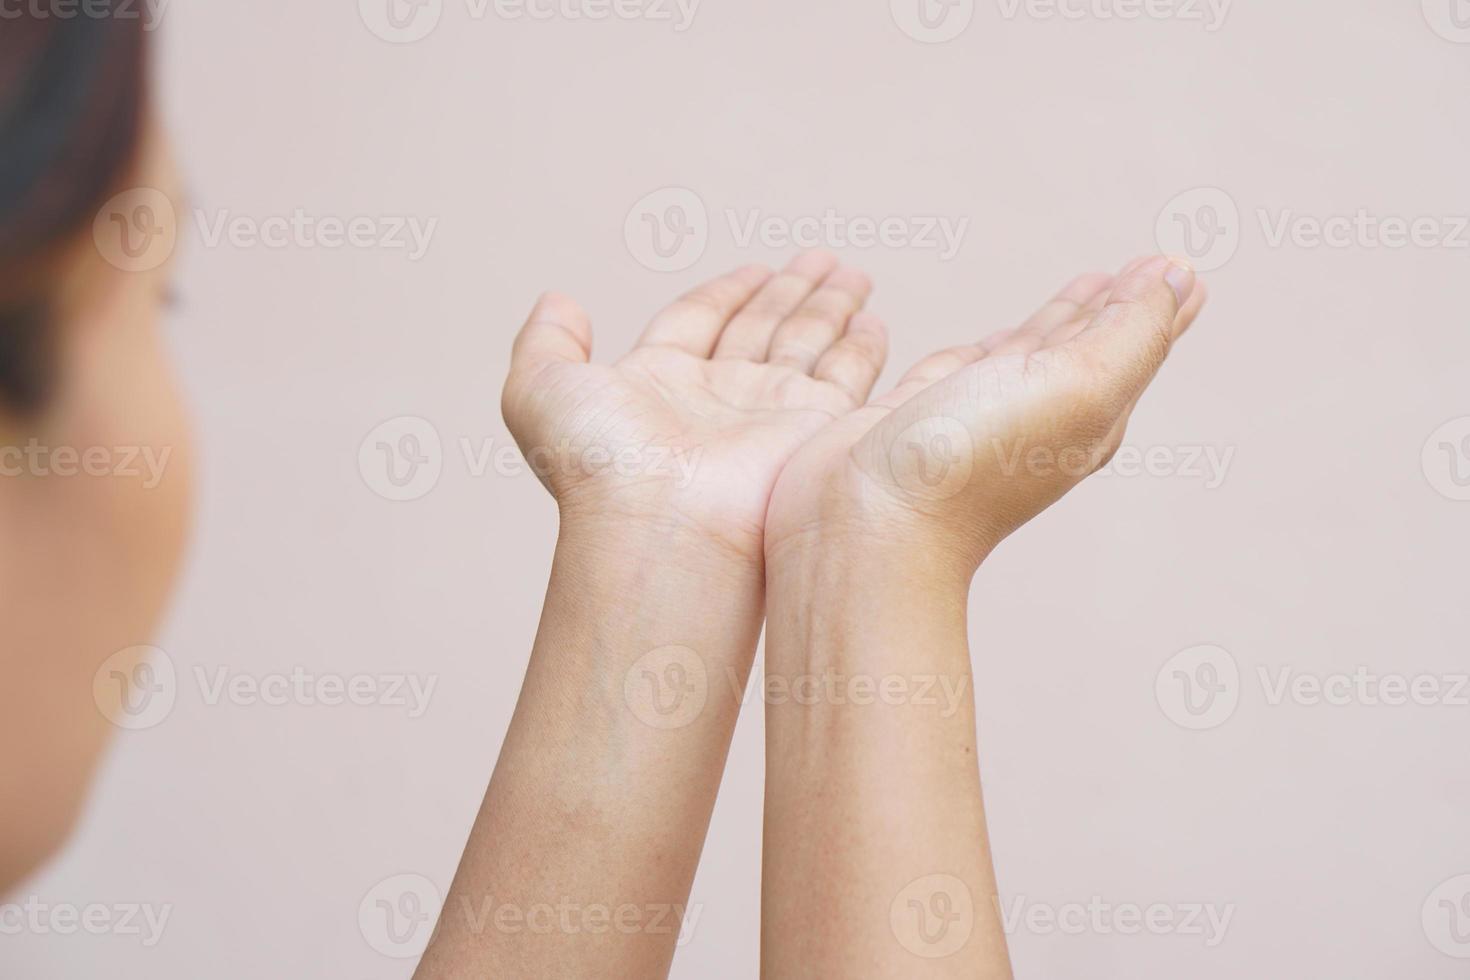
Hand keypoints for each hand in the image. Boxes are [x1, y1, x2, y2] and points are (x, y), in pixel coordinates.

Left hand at [502, 251, 887, 561]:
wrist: (658, 523)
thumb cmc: (597, 466)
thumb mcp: (541, 390)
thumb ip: (544, 342)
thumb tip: (558, 300)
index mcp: (658, 381)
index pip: (700, 320)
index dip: (726, 293)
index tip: (756, 267)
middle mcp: (716, 397)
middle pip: (761, 327)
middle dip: (791, 291)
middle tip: (822, 258)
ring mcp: (767, 413)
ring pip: (806, 344)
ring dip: (830, 307)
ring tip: (854, 274)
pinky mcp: (812, 429)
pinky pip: (846, 378)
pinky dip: (861, 348)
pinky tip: (872, 321)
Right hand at [765, 255, 1208, 576]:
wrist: (864, 525)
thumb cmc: (970, 463)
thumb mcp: (1079, 387)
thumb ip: (1131, 330)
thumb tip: (1178, 276)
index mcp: (1090, 415)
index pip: (1137, 345)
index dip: (1159, 303)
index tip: (1181, 266)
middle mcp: (1039, 416)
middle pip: (1092, 347)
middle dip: (1119, 307)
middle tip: (1144, 270)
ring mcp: (978, 415)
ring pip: (1031, 353)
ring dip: (1061, 318)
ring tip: (1089, 287)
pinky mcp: (920, 412)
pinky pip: (965, 366)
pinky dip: (987, 344)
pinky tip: (990, 342)